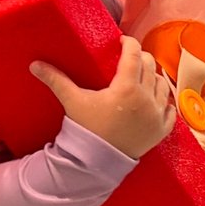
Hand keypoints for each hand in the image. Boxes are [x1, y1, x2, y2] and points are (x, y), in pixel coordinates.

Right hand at [31, 35, 175, 157]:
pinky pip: (170, 108)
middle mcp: (146, 98)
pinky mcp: (162, 129)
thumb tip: (34, 64)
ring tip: (141, 77)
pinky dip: (163, 101)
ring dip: (152, 77)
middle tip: (130, 58)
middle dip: (140, 58)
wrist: (97, 163)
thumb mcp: (73, 102)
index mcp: (126, 88)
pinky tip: (154, 99)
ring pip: (162, 83)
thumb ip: (56, 80)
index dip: (129, 43)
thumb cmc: (86, 129)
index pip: (134, 54)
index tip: (123, 42)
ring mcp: (157, 114)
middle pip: (150, 65)